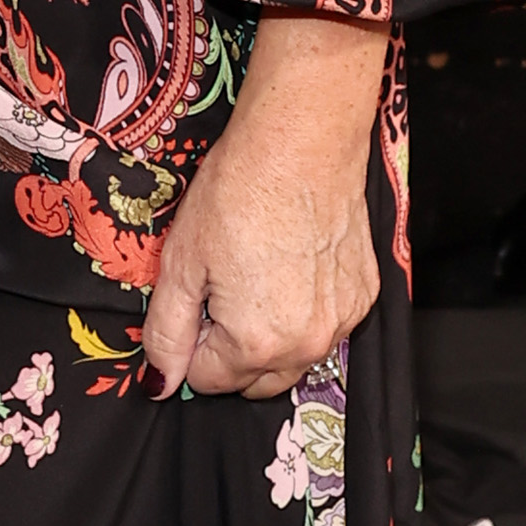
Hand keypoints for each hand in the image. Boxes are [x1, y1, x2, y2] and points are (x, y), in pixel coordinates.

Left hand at [139, 13, 386, 400]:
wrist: (302, 142)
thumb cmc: (236, 193)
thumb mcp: (181, 264)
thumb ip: (167, 333)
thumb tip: (161, 384)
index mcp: (256, 343)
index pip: (207, 380)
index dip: (192, 343)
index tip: (195, 300)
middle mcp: (307, 344)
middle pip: (253, 381)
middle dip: (230, 351)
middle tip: (221, 292)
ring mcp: (342, 321)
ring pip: (293, 359)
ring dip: (269, 337)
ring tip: (257, 276)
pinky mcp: (364, 296)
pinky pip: (325, 328)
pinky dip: (304, 313)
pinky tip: (292, 266)